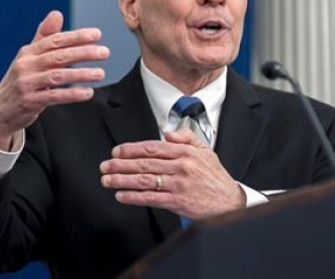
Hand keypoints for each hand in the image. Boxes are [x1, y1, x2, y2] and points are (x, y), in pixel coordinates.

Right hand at [0, 10, 108, 150]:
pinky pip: (54, 96)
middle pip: (58, 56)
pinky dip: (72, 94)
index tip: (97, 35)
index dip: (76, 36)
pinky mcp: (29, 101)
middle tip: (104, 52)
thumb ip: (44, 37)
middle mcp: (26, 65)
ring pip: (58, 76)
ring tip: (100, 73)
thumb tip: (57, 13)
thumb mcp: (29, 58)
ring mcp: (26, 83)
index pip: (55, 40)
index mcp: (28, 52)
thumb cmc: (20, 81)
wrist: (0, 111)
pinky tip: (88, 92)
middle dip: (83, 53)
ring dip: (81, 74)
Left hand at [99, 129, 245, 218]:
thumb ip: (186, 137)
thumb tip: (166, 132)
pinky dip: (134, 197)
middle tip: (104, 166)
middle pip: (144, 163)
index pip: (152, 147)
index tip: (116, 152)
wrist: (230, 203)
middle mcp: (180, 167)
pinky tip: (121, 195)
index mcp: (184, 152)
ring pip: (144, 180)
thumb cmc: (215, 177)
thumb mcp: (205, 151)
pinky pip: (151, 198)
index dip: (131, 149)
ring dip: (122, 180)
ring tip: (107, 180)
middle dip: (120, 165)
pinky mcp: (178, 201)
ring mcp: (178, 184)